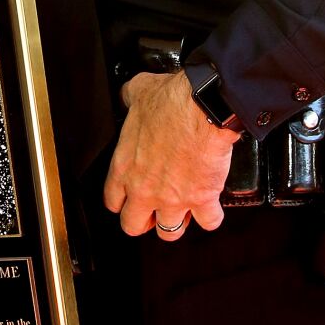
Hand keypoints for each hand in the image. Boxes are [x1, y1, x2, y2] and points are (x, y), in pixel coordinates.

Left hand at [103, 70, 238, 240]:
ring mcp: (172, 198)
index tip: (128, 198)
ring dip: (176, 223)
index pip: (112, 201)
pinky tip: (211, 207)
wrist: (203, 107)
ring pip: (168, 232)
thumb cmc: (172, 100)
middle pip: (133, 225)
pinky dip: (211, 216)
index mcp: (124, 166)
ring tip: (181, 211)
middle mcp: (144, 188)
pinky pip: (208, 222)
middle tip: (153, 211)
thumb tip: (130, 94)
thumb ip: (129, 98)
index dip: (121, 201)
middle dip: (143, 221)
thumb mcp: (138, 92)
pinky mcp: (202, 199)